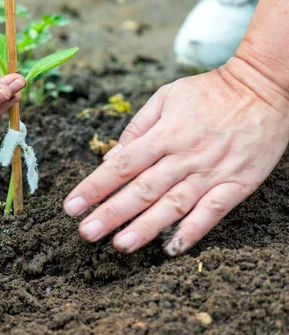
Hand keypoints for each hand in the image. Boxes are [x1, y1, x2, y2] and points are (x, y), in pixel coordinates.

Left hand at [63, 60, 288, 255]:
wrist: (264, 87)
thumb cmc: (209, 91)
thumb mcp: (166, 96)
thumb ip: (137, 128)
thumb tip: (110, 158)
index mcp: (164, 134)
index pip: (121, 165)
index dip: (94, 186)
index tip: (71, 205)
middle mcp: (183, 155)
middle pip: (141, 189)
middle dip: (111, 213)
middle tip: (86, 233)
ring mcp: (211, 172)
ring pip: (173, 205)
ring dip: (146, 227)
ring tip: (121, 245)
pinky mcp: (237, 184)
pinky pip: (213, 212)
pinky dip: (193, 231)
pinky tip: (172, 248)